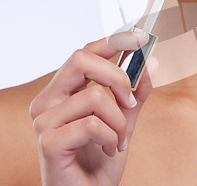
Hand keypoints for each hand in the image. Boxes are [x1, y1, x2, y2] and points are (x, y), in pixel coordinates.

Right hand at [29, 31, 157, 185]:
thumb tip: (152, 61)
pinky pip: (92, 124)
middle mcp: (47, 101)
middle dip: (117, 76)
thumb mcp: (125, 120)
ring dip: (119, 121)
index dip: (111, 40)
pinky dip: (111, 137)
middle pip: (80, 59)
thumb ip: (136, 93)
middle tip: (131, 102)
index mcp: (63, 92)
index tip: (139, 36)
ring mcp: (44, 121)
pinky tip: (110, 149)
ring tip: (119, 140)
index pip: (83, 53)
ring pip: (94, 96)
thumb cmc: (100, 160)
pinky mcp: (47, 142)